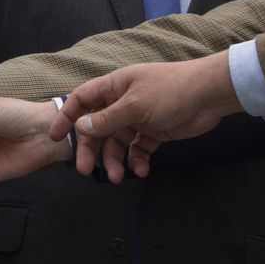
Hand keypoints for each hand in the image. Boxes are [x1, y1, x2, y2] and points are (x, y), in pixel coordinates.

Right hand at [50, 54, 240, 174]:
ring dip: (115, 159)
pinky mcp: (154, 131)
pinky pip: (138, 148)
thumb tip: (81, 127)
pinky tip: (142, 169)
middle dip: (91, 148)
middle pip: (97, 127)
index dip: (67, 116)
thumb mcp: (135, 105)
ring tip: (118, 177)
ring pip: (117, 142)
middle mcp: (122, 102)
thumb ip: (107, 118)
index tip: (55, 136)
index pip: (82, 99)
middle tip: (84, 169)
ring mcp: (138, 117)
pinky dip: (137, 160)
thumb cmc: (170, 90)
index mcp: (114, 87)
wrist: (209, 95)